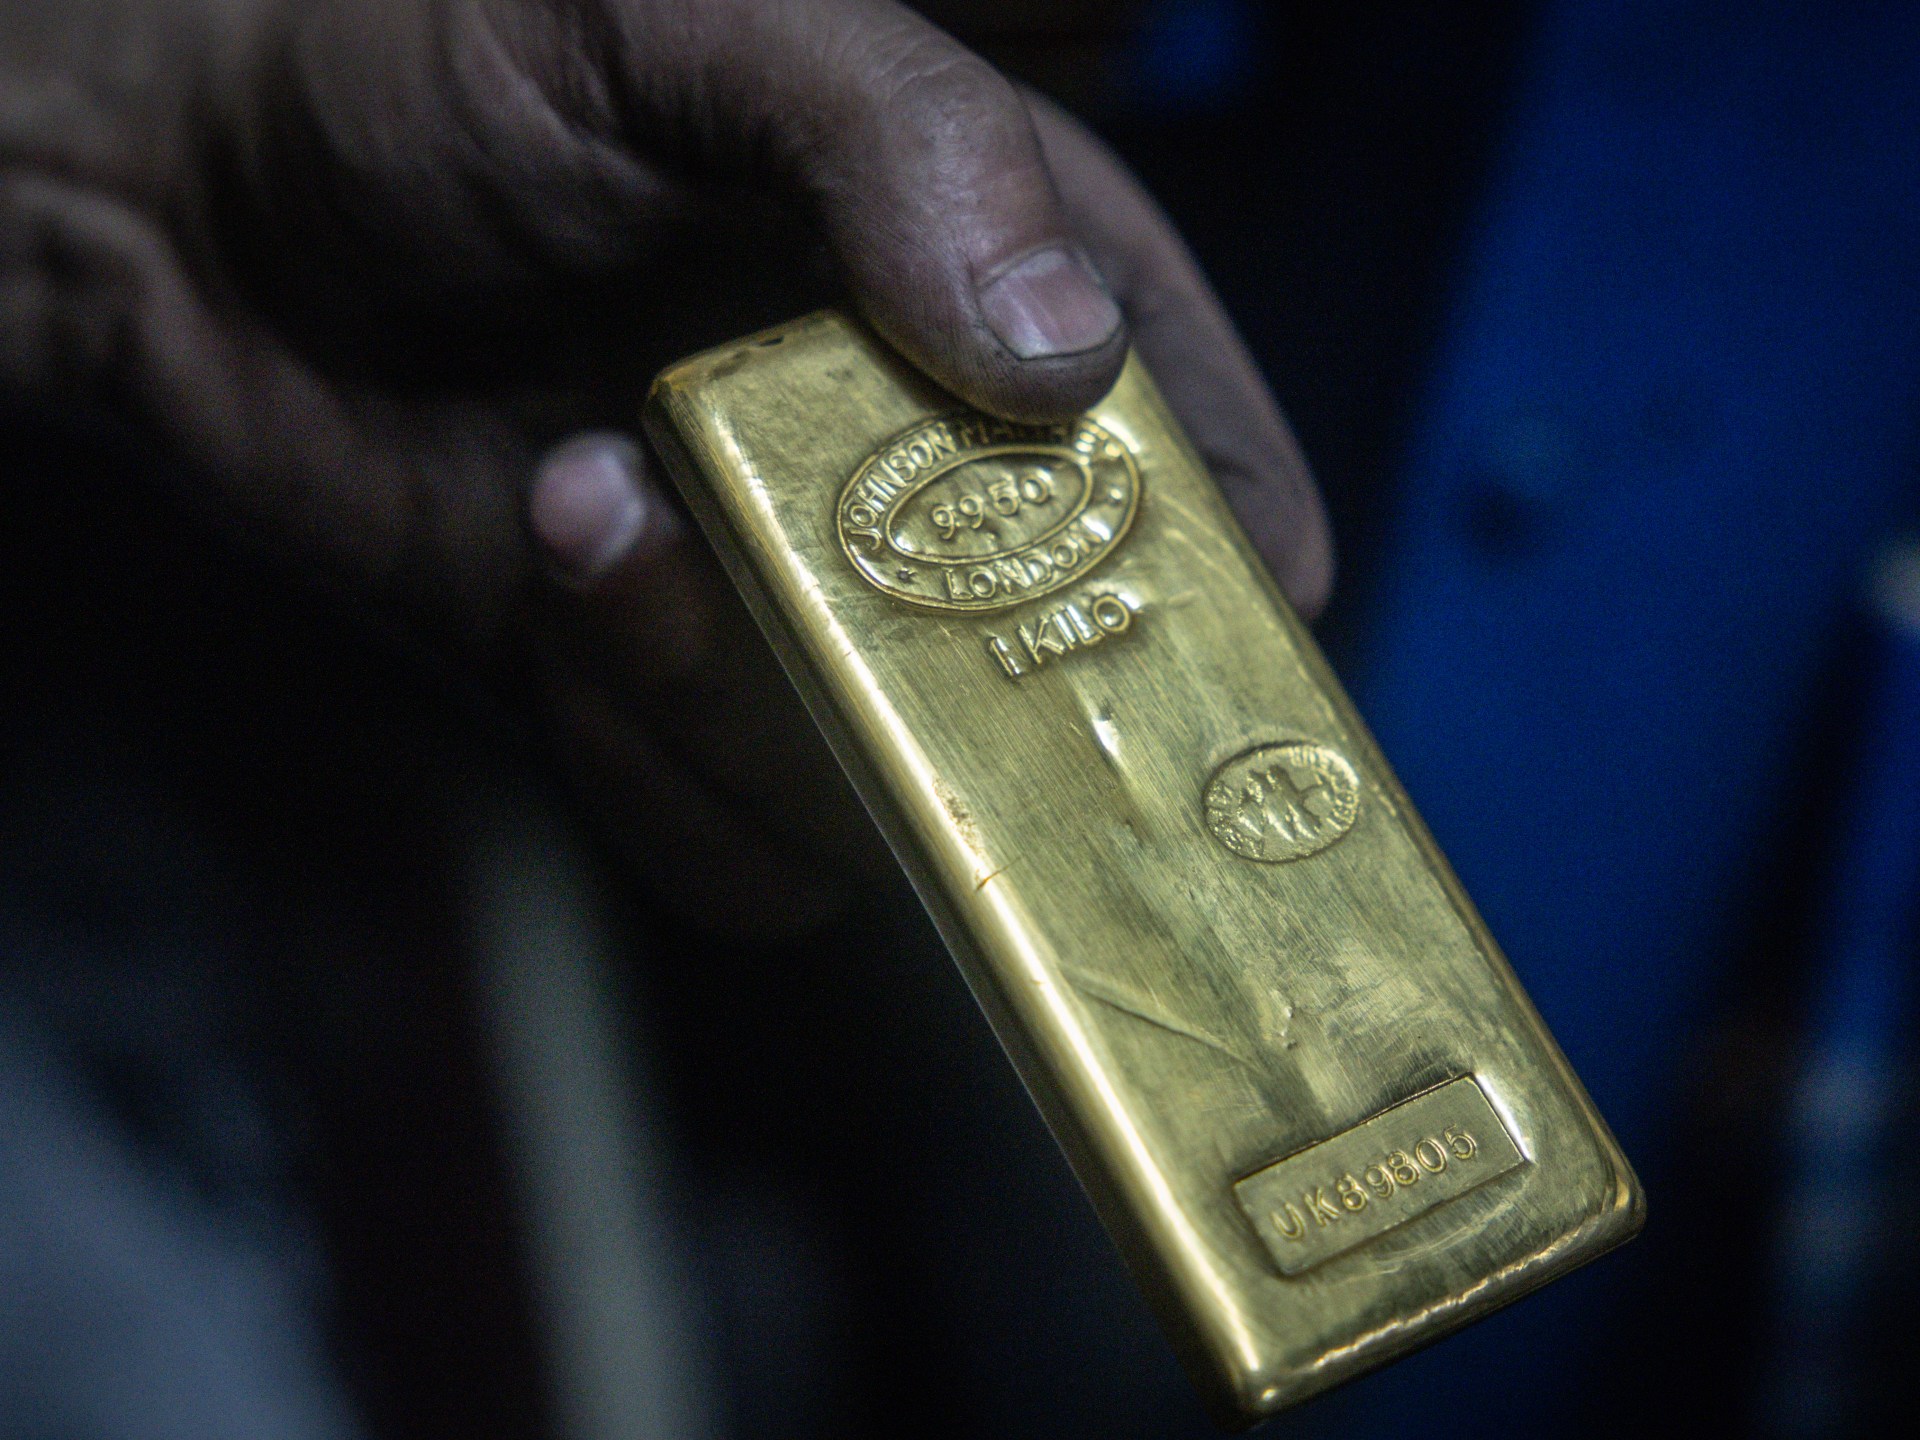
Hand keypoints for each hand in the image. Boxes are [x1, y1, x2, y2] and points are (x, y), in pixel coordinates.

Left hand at [0, 0, 1330, 931]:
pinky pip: (739, 847)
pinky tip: (555, 591)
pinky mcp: (676, 713)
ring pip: (896, 800)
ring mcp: (803, 617)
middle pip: (1066, 683)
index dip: (1236, 570)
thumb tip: (1067, 355)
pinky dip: (652, 765)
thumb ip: (904, 139)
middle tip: (841, 598)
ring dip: (744, 694)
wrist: (199, 214)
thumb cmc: (443, 60)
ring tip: (590, 498)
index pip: (1205, 469)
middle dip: (975, 688)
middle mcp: (923, 481)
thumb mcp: (693, 17)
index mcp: (996, 299)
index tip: (1222, 637)